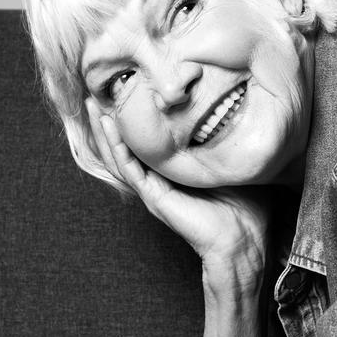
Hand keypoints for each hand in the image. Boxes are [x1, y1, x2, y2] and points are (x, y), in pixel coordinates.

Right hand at [87, 99, 269, 275]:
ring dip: (105, 133)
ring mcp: (153, 190)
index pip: (144, 145)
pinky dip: (118, 149)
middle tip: (92, 97)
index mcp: (173, 175)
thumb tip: (240, 112)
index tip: (125, 94)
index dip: (131, 121)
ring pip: (119, 158)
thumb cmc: (245, 208)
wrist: (242, 242)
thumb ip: (228, 144)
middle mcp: (157, 182)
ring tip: (91, 107)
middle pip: (123, 149)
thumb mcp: (234, 166)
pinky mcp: (155, 197)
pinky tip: (110, 129)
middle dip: (106, 123)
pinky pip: (130, 170)